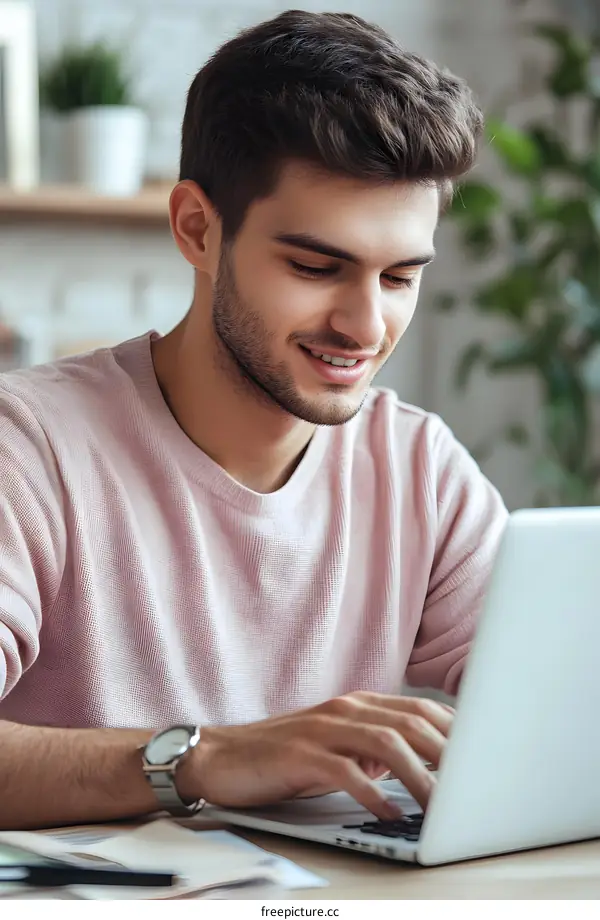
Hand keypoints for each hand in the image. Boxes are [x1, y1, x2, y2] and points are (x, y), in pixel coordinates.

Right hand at [179, 692, 454, 820]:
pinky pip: (345, 771)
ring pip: (385, 743)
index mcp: (358, 704)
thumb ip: (376, 751)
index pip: (420, 711)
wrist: (221, 756)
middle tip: (476, 786)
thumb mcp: (338, 748)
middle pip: (411, 723)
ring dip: (419, 776)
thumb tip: (421, 767)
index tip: (484, 759)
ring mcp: (322, 729)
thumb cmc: (284, 756)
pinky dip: (372, 792)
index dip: (456, 733)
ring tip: (441, 807)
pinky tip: (388, 813)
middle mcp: (345, 709)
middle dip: (449, 755)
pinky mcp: (300, 754)